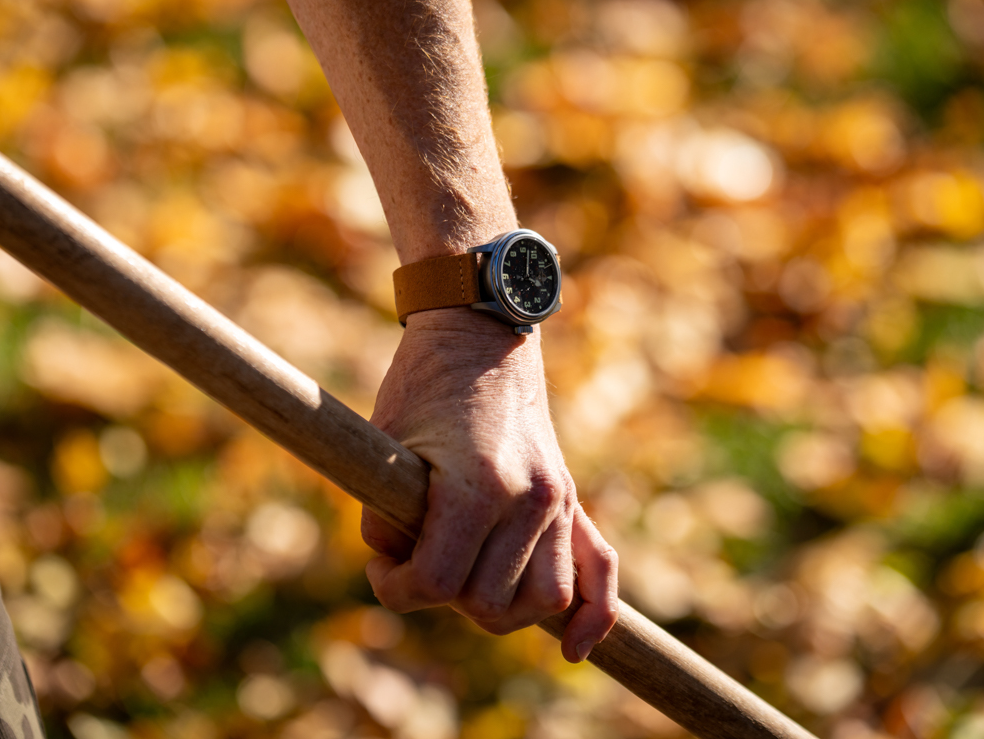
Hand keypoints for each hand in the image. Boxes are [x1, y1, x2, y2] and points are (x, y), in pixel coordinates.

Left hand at [361, 308, 618, 661]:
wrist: (479, 336)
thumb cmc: (421, 386)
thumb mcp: (385, 452)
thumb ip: (386, 524)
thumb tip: (405, 571)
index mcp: (479, 485)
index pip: (439, 584)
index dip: (397, 588)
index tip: (381, 566)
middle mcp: (531, 498)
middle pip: (490, 605)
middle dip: (444, 597)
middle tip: (414, 559)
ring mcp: (559, 498)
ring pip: (545, 602)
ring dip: (501, 609)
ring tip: (465, 580)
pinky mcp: (571, 498)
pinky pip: (602, 571)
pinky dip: (594, 616)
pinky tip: (573, 648)